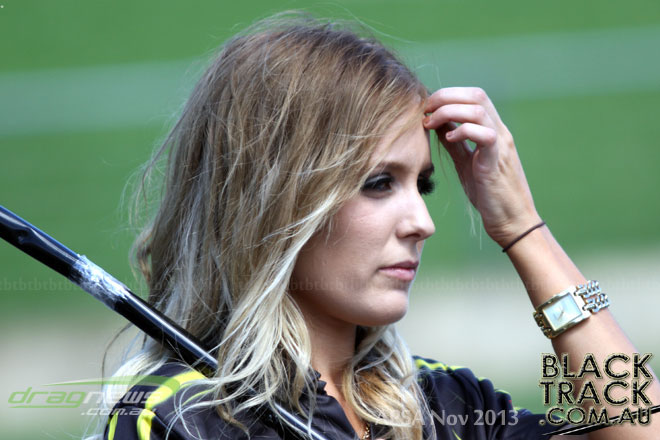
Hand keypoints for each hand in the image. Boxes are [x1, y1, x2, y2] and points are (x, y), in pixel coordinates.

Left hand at [423, 87, 541, 246]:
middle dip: (446, 96)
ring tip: (431, 123)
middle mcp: (500, 132)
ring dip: (449, 111)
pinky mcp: (497, 162)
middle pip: (476, 95)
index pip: (473, 96)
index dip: (448, 94)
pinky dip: (464, 131)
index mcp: (492, 130)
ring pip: (479, 110)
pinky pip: (485, 135)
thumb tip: (437, 125)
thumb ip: (454, 143)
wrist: (511, 221)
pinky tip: (449, 140)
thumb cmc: (488, 194)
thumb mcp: (466, 163)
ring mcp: (501, 145)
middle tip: (425, 110)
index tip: (428, 107)